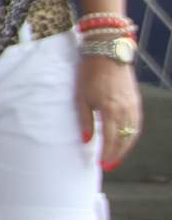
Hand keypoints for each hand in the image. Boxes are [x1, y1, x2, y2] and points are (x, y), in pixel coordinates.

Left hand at [78, 53, 143, 171]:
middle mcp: (125, 111)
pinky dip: (132, 135)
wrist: (108, 54)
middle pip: (124, 139)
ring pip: (133, 133)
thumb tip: (86, 140)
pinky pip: (137, 124)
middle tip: (109, 165)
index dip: (107, 154)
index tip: (102, 164)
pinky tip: (125, 139)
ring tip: (117, 156)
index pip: (111, 139)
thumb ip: (84, 120)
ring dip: (125, 147)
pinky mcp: (136, 101)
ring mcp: (133, 106)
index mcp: (111, 110)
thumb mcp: (81, 97)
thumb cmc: (90, 74)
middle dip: (117, 154)